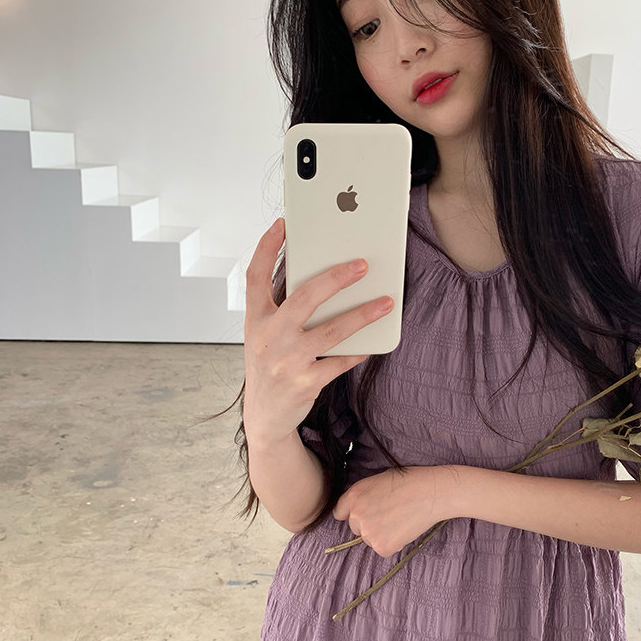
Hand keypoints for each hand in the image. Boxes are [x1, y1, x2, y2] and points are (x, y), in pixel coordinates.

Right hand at [243, 217, 393, 442]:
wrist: (264, 416)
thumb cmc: (269, 365)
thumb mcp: (265, 336)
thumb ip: (284, 310)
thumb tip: (326, 282)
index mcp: (255, 321)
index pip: (255, 277)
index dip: (266, 248)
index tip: (283, 224)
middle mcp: (268, 338)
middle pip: (303, 298)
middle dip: (335, 278)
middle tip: (362, 264)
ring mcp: (286, 361)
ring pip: (331, 331)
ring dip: (362, 315)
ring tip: (386, 302)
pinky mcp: (305, 382)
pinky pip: (340, 361)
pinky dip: (358, 350)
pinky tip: (374, 342)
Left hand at [332, 465, 453, 557]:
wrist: (430, 493)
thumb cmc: (408, 481)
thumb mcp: (376, 481)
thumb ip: (361, 496)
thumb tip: (354, 511)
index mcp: (353, 496)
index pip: (340, 513)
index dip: (354, 513)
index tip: (365, 513)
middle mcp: (356, 516)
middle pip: (355, 528)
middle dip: (368, 523)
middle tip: (389, 513)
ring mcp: (368, 533)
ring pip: (369, 539)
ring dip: (381, 534)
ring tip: (399, 518)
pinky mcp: (382, 547)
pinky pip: (382, 548)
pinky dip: (392, 543)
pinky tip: (403, 528)